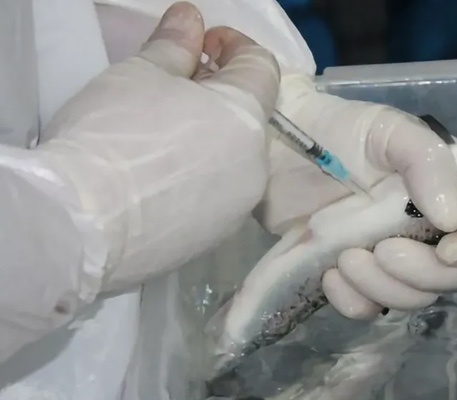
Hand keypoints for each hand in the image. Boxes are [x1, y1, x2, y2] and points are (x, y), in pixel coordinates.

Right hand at [37, 2, 280, 292]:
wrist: (83, 227)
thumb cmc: (114, 136)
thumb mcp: (140, 74)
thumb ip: (175, 45)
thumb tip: (190, 20)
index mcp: (246, 118)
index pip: (262, 68)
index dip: (234, 47)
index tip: (200, 45)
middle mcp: (256, 165)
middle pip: (247, 117)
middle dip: (216, 96)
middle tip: (170, 91)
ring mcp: (238, 208)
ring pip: (232, 160)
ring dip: (207, 141)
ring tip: (159, 139)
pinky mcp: (214, 239)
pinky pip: (214, 197)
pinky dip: (195, 180)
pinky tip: (155, 181)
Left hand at [255, 74, 456, 318]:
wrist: (275, 143)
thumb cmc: (339, 129)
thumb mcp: (389, 130)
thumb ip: (427, 162)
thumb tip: (452, 217)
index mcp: (450, 190)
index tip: (449, 250)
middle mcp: (429, 228)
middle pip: (453, 275)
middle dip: (421, 273)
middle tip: (381, 250)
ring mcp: (393, 255)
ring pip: (413, 297)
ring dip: (384, 287)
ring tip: (346, 257)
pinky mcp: (355, 275)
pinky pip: (369, 308)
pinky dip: (354, 302)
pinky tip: (330, 276)